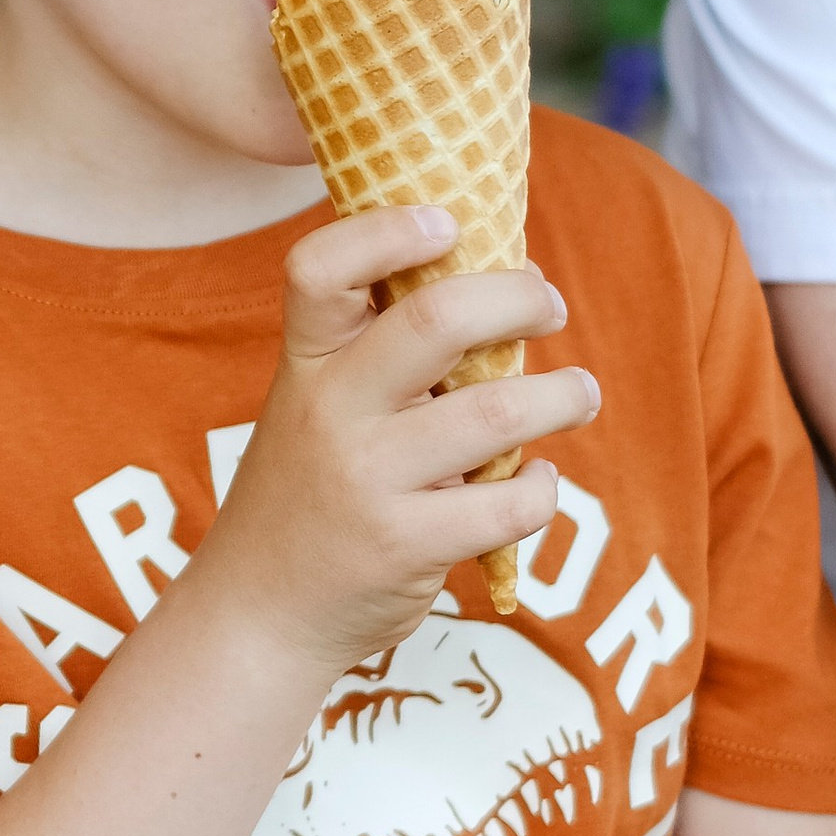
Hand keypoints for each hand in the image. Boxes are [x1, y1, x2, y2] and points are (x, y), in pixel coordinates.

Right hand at [202, 207, 599, 676]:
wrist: (258, 613)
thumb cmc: (309, 494)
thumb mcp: (314, 409)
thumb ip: (379, 358)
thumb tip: (500, 284)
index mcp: (305, 363)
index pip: (319, 269)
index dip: (385, 231)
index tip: (446, 222)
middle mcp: (329, 410)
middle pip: (435, 319)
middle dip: (518, 299)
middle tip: (550, 306)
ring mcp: (365, 478)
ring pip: (495, 412)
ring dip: (562, 395)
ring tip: (578, 395)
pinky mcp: (406, 544)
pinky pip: (509, 502)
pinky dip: (543, 488)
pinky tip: (536, 483)